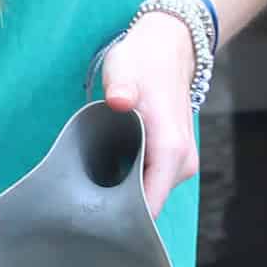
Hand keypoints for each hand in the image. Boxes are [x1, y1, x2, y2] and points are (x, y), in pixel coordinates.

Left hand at [100, 12, 199, 213]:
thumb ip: (122, 88)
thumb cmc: (145, 61)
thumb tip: (120, 100)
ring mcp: (181, 164)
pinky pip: (151, 183)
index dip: (123, 216)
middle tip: (84, 195)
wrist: (170, 49)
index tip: (95, 217)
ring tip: (96, 177)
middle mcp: (182, 163)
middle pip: (148, 204)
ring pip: (149, 194)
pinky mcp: (174, 161)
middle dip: (118, 205)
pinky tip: (110, 167)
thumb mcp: (126, 69)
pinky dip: (130, 180)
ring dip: (123, 191)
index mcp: (171, 150)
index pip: (151, 204)